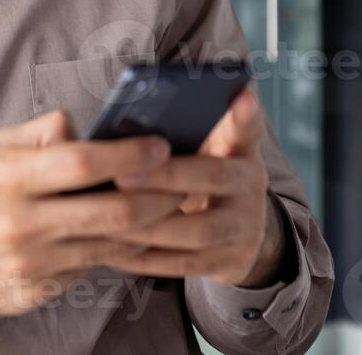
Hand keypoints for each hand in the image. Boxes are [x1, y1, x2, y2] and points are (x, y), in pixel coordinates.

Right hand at [0, 111, 184, 350]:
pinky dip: (106, 251)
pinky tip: (124, 237)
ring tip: (171, 209)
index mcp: (10, 179)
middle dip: (159, 197)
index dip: (131, 155)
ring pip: (107, 246)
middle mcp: (22, 224)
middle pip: (111, 212)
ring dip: (145, 228)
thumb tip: (84, 126)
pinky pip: (84, 269)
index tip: (160, 145)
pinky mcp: (32, 292)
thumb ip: (38, 133)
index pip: (84, 162)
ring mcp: (29, 265)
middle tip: (185, 182)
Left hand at [106, 89, 286, 287]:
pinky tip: (116, 250)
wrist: (239, 235)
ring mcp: (245, 225)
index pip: (248, 125)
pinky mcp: (231, 260)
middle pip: (214, 175)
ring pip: (200, 229)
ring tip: (111, 219)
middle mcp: (250, 182)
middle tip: (121, 174)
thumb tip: (119, 127)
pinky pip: (186, 264)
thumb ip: (178, 133)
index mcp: (240, 147)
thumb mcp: (205, 150)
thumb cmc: (202, 178)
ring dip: (151, 225)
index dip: (246, 114)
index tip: (242, 97)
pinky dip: (149, 258)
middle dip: (166, 176)